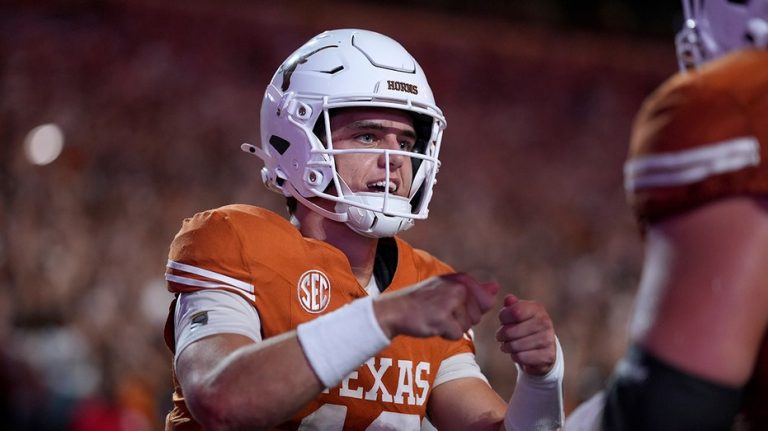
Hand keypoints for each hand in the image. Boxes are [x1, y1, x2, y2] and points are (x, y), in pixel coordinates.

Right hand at [374, 272, 498, 339]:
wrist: (395, 310)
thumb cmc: (423, 301)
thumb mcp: (449, 289)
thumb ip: (474, 289)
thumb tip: (496, 287)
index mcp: (462, 278)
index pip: (486, 301)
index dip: (469, 309)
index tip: (450, 303)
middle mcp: (459, 287)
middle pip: (477, 316)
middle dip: (462, 319)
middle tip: (441, 311)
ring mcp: (451, 302)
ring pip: (467, 327)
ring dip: (453, 327)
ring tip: (436, 316)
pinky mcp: (443, 318)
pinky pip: (456, 335)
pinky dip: (445, 334)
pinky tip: (432, 324)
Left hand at [496, 294, 555, 375]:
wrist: (542, 349)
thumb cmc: (524, 328)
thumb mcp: (517, 314)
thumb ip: (511, 306)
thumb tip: (508, 298)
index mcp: (537, 308)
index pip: (514, 311)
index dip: (503, 318)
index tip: (502, 322)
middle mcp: (545, 321)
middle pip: (511, 330)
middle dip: (501, 335)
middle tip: (501, 337)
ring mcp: (548, 339)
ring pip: (515, 345)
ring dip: (507, 347)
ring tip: (507, 346)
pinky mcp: (548, 355)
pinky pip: (521, 357)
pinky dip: (515, 357)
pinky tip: (517, 354)